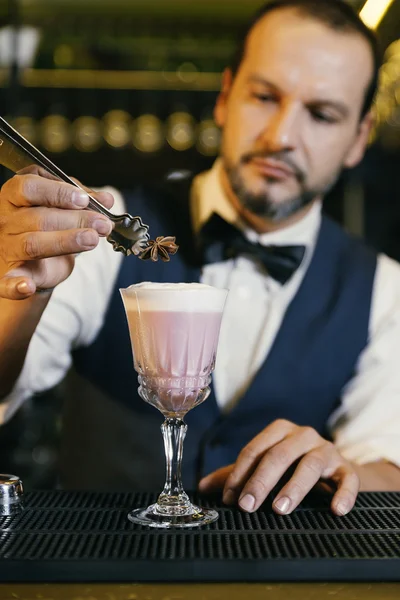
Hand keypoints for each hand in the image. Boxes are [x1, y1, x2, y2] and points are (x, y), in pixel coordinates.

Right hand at [0, 166, 113, 298]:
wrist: (34, 260)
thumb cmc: (48, 228)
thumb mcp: (64, 208)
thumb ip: (83, 201)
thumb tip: (106, 199)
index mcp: (15, 196)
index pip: (28, 187)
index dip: (57, 192)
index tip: (84, 199)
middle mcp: (7, 220)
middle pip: (38, 218)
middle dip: (76, 220)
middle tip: (102, 224)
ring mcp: (8, 248)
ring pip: (32, 244)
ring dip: (66, 242)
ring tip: (93, 239)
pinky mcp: (11, 275)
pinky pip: (7, 282)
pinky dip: (15, 286)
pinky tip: (28, 287)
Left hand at [199, 419, 359, 515]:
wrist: (332, 467)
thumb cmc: (291, 466)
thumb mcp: (264, 466)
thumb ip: (236, 475)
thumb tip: (202, 487)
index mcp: (279, 431)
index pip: (255, 449)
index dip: (240, 474)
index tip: (229, 498)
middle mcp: (303, 435)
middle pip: (279, 455)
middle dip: (260, 481)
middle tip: (248, 506)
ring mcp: (326, 450)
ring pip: (309, 465)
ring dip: (294, 488)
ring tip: (280, 509)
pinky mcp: (346, 467)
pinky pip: (347, 478)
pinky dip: (343, 493)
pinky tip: (335, 510)